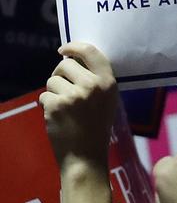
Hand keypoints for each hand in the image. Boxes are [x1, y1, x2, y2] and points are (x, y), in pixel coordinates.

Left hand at [39, 42, 117, 166]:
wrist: (86, 156)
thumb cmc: (97, 127)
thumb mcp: (107, 100)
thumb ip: (95, 80)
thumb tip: (73, 59)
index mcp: (108, 83)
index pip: (91, 51)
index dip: (74, 46)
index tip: (64, 49)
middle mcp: (92, 86)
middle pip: (65, 64)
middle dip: (59, 74)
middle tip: (64, 88)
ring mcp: (73, 96)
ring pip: (52, 81)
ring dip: (53, 92)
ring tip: (64, 107)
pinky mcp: (56, 106)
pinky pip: (44, 96)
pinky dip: (47, 106)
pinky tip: (58, 117)